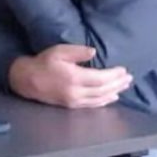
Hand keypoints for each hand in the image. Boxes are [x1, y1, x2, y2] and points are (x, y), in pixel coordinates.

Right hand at [8, 44, 132, 108]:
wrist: (27, 79)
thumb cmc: (43, 62)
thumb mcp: (59, 51)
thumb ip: (77, 52)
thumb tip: (94, 51)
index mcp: (74, 77)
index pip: (101, 78)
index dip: (114, 75)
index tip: (124, 70)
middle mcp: (76, 92)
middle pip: (103, 90)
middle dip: (118, 84)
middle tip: (129, 79)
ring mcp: (74, 100)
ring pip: (99, 99)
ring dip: (114, 92)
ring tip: (124, 86)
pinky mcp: (71, 105)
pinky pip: (92, 105)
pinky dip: (104, 101)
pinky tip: (111, 98)